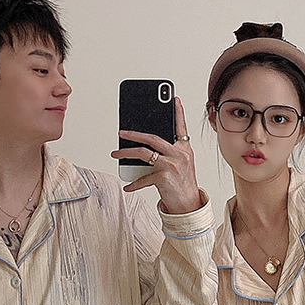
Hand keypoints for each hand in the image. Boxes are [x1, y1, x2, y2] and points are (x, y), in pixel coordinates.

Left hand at [111, 97, 202, 213]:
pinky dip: (134, 184)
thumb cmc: (183, 184)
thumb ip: (169, 153)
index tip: (175, 99)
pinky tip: (127, 186)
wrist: (188, 204)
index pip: (181, 127)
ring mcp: (171, 165)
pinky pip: (143, 178)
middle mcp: (179, 154)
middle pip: (152, 138)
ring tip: (116, 154)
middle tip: (121, 133)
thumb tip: (146, 147)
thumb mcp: (181, 164)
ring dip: (126, 153)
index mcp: (184, 149)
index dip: (178, 112)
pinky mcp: (164, 178)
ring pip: (143, 154)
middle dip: (134, 134)